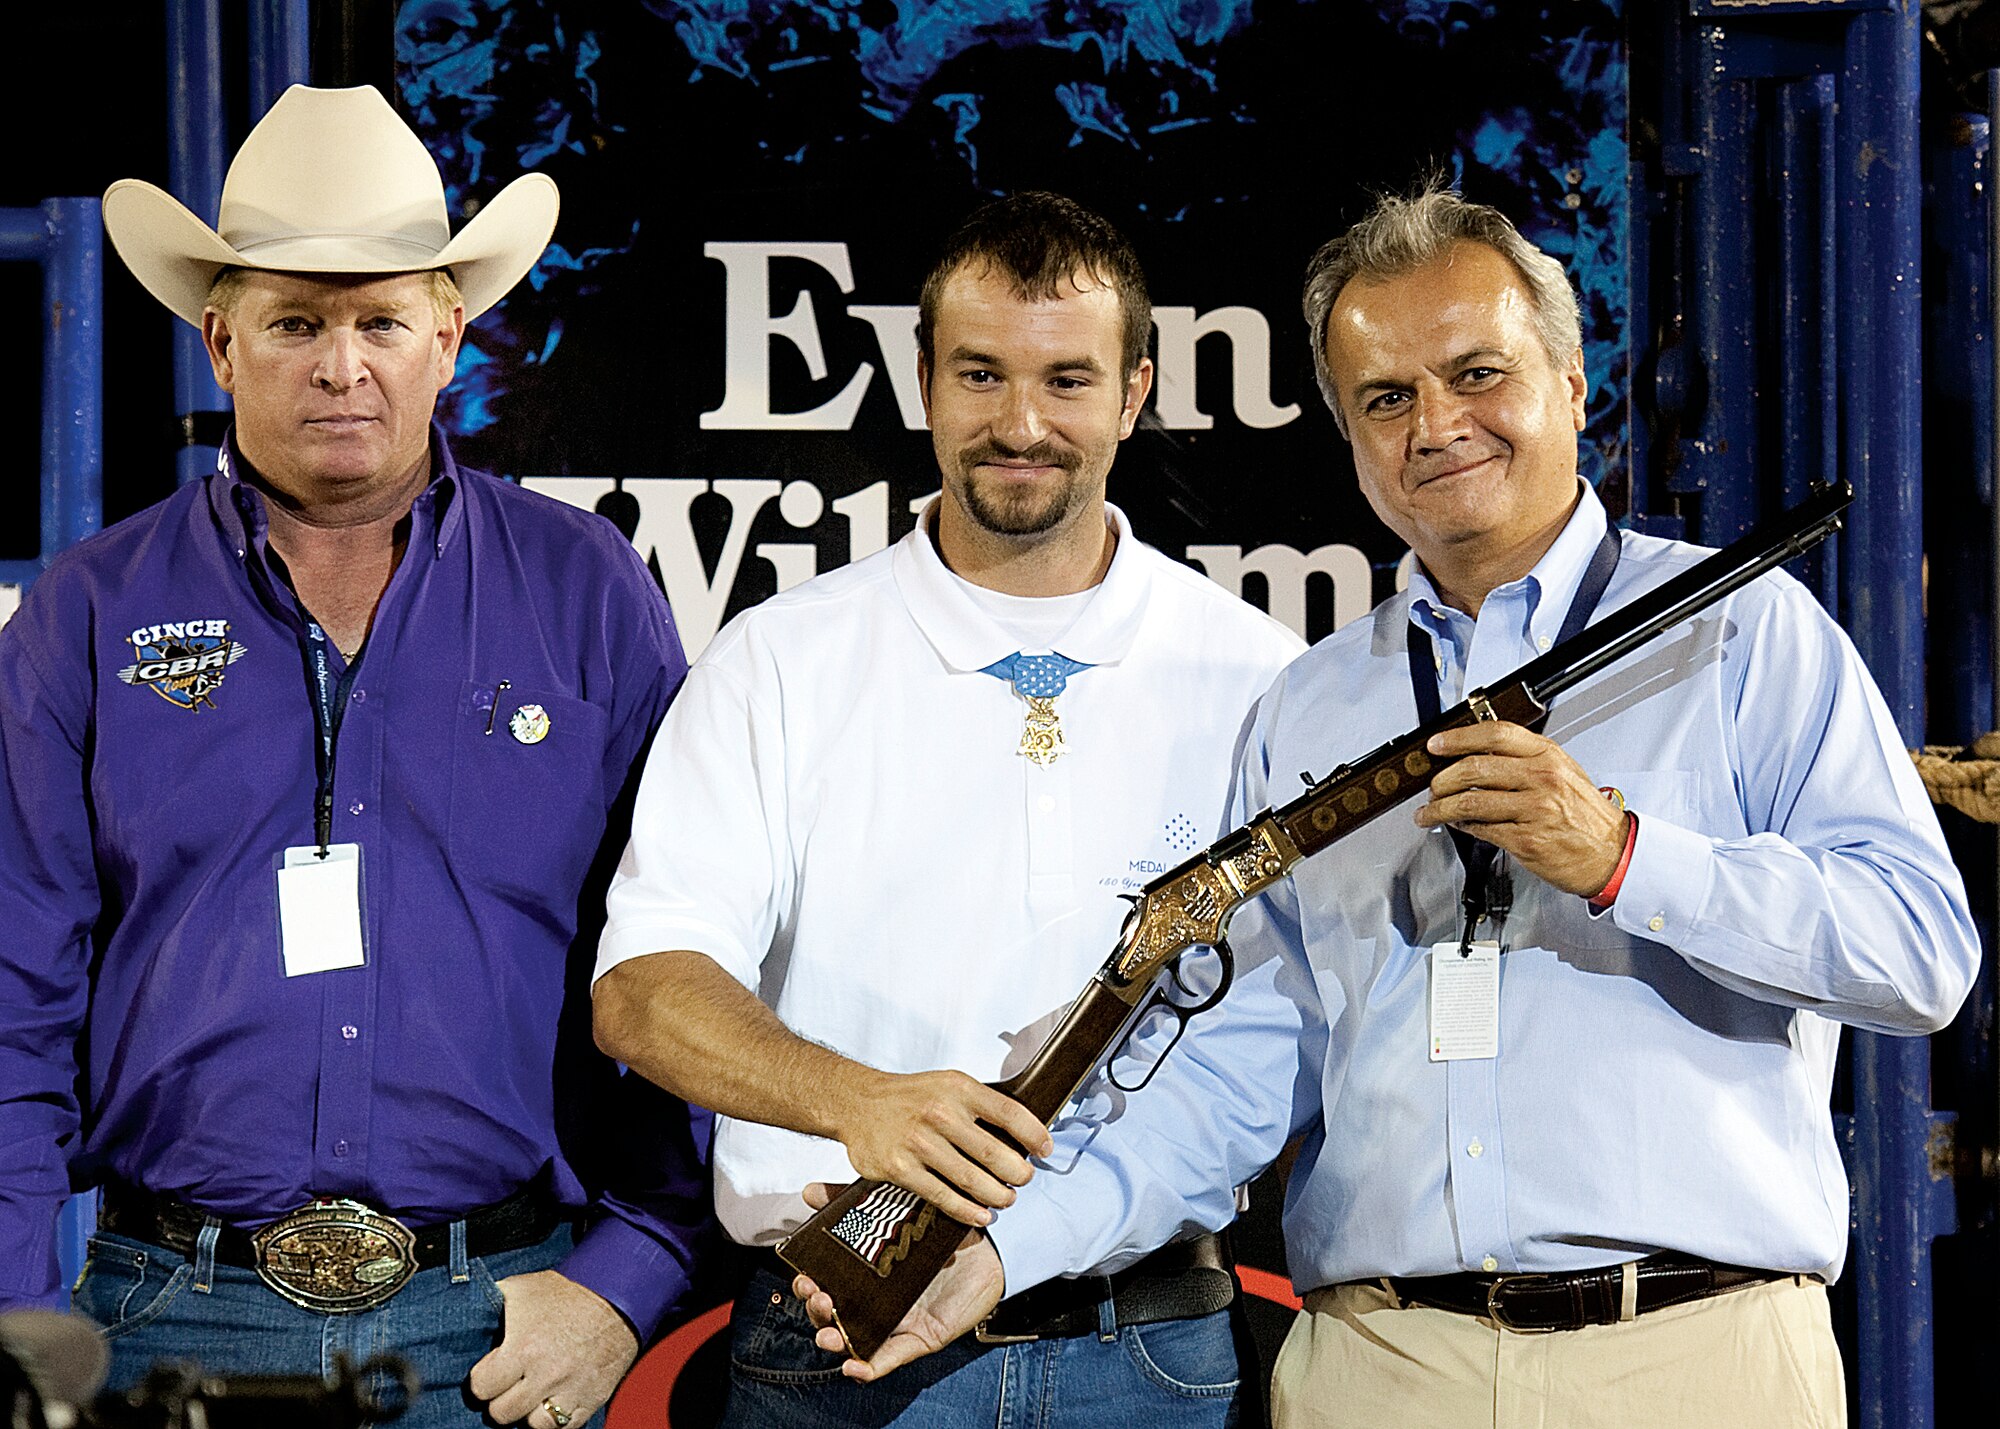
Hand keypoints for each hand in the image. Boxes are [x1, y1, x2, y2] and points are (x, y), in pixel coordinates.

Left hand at [468, 1270, 639, 1427]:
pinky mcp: (592, 1398)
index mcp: (523, 1348)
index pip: (482, 1388)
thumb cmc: (566, 1292)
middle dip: (502, 1398)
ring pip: (533, 1426)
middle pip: (503, 1413)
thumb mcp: (522, 1288)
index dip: (484, 1379)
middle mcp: (546, 1375)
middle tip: (510, 1384)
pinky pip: (565, 1427)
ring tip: (532, 1394)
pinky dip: (557, 1418)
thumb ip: (490, 1303)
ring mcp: (571, 1390)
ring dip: (529, 1412)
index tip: (492, 1370)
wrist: (617, 1296)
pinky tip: (554, 1399)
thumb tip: (465, 1313)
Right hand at [791, 1184, 1005, 1380]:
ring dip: (834, 1340)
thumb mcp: (896, 1213)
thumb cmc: (941, 1233)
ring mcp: (897, 1322)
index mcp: (866, 1276)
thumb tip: (810, 1191)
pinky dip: (868, 1367)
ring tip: (827, 1332)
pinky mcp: (919, 1339)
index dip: (808, 1287)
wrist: (994, 1245)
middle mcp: (877, 1302)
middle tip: (816, 1296)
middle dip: (817, 1311)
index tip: (801, 1277)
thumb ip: (853, 1204)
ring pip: (854, 1342)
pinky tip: (851, 1366)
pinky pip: (889, 1359)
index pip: (827, 1287)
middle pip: (834, 1317)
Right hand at [834, 1067, 1052, 1226]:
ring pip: (972, 1180)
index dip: (1034, 1134)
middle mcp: (941, 1113)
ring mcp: (920, 1142)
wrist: (857, 1103)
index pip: (1009, 1112)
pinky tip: (981, 1215)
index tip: (1046, 1150)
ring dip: (996, 1196)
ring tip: (1006, 1199)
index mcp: (959, 1088)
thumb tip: (1024, 1134)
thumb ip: (981, 1105)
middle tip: (1024, 1180)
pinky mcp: (901, 1168)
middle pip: (995, 1153)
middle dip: (1018, 1174)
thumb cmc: (911, 1097)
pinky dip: (967, 1211)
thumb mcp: (948, 1085)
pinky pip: (943, 1196)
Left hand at [1417, 721, 1628, 896]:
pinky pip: (1481, 829)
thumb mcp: (1562, 772)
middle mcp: (1541, 779)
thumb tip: (1479, 755)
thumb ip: (1524, 760)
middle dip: (1442, 779)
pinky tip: (1458, 825)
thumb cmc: (1586, 815)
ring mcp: (1534, 809)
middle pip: (1475, 768)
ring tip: (1431, 812)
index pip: (1495, 734)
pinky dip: (1463, 826)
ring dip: (1441, 808)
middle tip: (1433, 786)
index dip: (1459, 738)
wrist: (1612, 853)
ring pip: (1470, 801)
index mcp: (1548, 756)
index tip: (1437, 744)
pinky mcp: (1526, 839)